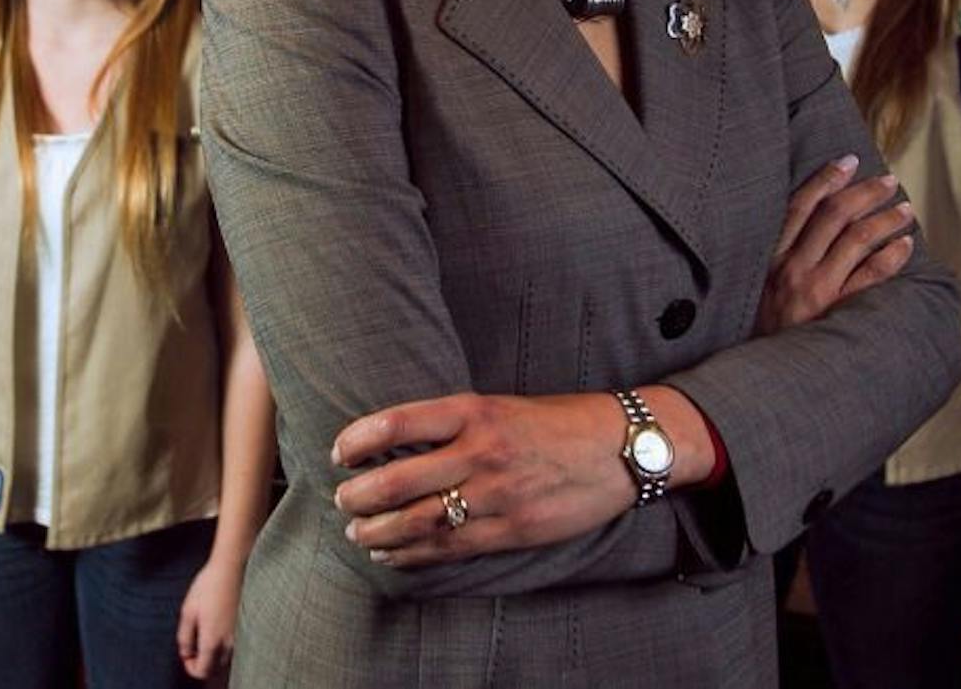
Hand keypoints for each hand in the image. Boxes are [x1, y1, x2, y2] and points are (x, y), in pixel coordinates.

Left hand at [176, 551, 242, 679]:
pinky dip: (225, 643)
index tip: (186, 653)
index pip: (202, 672)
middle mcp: (229, 643)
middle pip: (215, 668)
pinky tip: (219, 624)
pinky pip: (234, 644)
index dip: (190, 667)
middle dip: (203, 662)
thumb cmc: (208, 586)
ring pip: (226, 657)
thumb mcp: (188, 611)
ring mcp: (240, 635)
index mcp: (212, 641)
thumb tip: (186, 653)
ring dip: (214, 652)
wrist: (233, 567)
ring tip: (206, 631)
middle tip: (194, 644)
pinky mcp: (246, 626)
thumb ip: (185, 637)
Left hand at [330, 392, 633, 567]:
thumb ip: (454, 424)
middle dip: (358, 496)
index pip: (398, 423)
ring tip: (357, 532)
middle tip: (341, 500)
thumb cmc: (558, 421)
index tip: (339, 453)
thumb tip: (397, 443)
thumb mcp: (502, 405)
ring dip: (377, 531)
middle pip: (397, 481)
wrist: (620, 447)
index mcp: (475, 411)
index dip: (358, 440)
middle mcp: (481, 452)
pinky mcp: (512, 530)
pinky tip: (392, 554)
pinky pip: (451, 547)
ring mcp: (496, 495)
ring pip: (418, 521)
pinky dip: (413, 554)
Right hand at [755, 154, 913, 335]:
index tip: (848, 161)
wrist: (760, 376)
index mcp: (769, 256)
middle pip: (834, 215)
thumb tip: (809, 225)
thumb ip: (777, 258)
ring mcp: (815, 289)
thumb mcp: (757, 288)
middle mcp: (791, 267)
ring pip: (857, 239)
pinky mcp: (835, 312)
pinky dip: (891, 255)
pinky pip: (870, 276)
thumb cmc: (762, 330)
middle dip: (864, 192)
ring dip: (885, 219)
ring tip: (906, 209)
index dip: (825, 179)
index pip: (800, 206)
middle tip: (889, 181)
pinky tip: (905, 245)